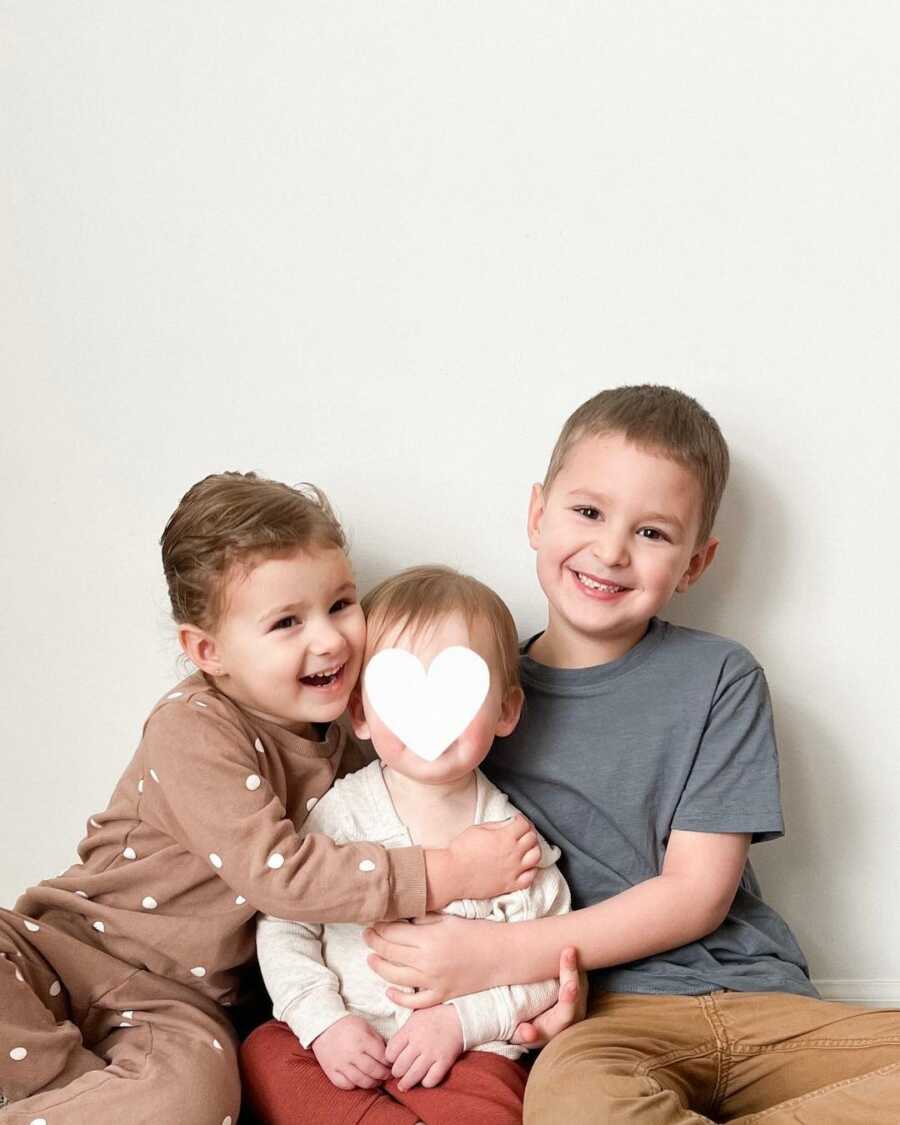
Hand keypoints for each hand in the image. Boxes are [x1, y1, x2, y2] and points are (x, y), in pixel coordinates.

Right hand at [311, 1015, 390, 1089]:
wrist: (323, 1025)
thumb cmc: (347, 1025)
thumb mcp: (365, 1026)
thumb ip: (377, 1040)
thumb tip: (388, 1056)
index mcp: (362, 1040)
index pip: (382, 1057)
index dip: (389, 1063)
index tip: (392, 1064)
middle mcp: (352, 1054)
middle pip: (373, 1071)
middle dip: (384, 1075)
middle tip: (388, 1075)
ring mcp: (341, 1064)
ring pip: (361, 1081)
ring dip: (372, 1083)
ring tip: (377, 1080)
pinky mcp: (331, 1071)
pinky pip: (345, 1085)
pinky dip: (355, 1085)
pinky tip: (360, 1081)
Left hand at [364, 915, 502, 1006]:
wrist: (502, 956)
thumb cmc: (477, 932)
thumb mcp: (448, 919)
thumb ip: (423, 920)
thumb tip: (400, 918)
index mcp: (428, 939)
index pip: (392, 933)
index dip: (378, 927)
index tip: (372, 922)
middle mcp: (427, 962)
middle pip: (389, 953)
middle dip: (374, 943)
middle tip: (367, 936)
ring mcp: (433, 982)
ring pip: (395, 978)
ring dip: (379, 967)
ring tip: (372, 959)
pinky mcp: (440, 996)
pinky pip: (413, 1002)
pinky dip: (398, 998)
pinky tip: (389, 990)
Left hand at [385, 1005, 463, 1090]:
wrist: (460, 1017)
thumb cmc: (434, 1015)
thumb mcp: (415, 1013)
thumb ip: (402, 1026)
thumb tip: (389, 1024)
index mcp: (410, 1030)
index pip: (390, 1052)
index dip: (389, 1058)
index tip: (393, 1059)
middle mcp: (419, 1042)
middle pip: (399, 1067)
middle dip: (397, 1072)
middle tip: (398, 1072)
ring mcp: (432, 1053)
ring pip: (412, 1076)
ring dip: (406, 1083)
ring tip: (404, 1084)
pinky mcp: (444, 1061)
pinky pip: (430, 1080)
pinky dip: (426, 1083)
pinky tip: (424, 1079)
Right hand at [448, 815, 540, 898]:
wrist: (453, 873)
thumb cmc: (461, 850)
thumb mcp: (478, 829)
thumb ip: (497, 825)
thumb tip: (509, 823)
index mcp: (505, 837)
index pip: (525, 824)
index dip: (522, 820)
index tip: (517, 820)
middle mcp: (513, 853)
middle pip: (533, 838)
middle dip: (529, 832)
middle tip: (522, 832)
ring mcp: (513, 870)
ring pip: (536, 857)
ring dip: (534, 849)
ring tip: (527, 848)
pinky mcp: (510, 885)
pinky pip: (530, 878)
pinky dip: (531, 870)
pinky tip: (526, 866)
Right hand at [511, 946, 586, 1046]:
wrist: (534, 1025)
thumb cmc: (523, 1028)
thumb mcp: (517, 1034)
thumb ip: (522, 1034)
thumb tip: (529, 1033)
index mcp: (557, 1029)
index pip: (567, 1013)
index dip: (569, 1000)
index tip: (570, 986)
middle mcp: (571, 1018)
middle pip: (577, 995)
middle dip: (573, 973)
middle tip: (569, 952)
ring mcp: (577, 1003)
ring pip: (581, 983)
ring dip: (576, 965)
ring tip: (570, 947)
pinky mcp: (577, 991)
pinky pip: (580, 976)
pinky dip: (576, 963)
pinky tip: (571, 948)